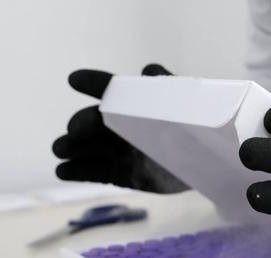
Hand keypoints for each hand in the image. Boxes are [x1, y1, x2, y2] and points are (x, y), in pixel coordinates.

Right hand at [52, 64, 188, 192]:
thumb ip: (166, 88)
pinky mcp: (123, 175)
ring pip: (90, 148)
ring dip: (72, 148)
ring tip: (60, 151)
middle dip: (80, 124)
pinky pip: (96, 172)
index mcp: (134, 106)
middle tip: (74, 131)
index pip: (110, 90)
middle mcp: (122, 127)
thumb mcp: (186, 104)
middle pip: (94, 123)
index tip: (74, 79)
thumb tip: (148, 70)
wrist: (211, 166)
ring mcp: (121, 152)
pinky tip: (61, 171)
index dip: (93, 83)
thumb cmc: (197, 129)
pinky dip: (78, 171)